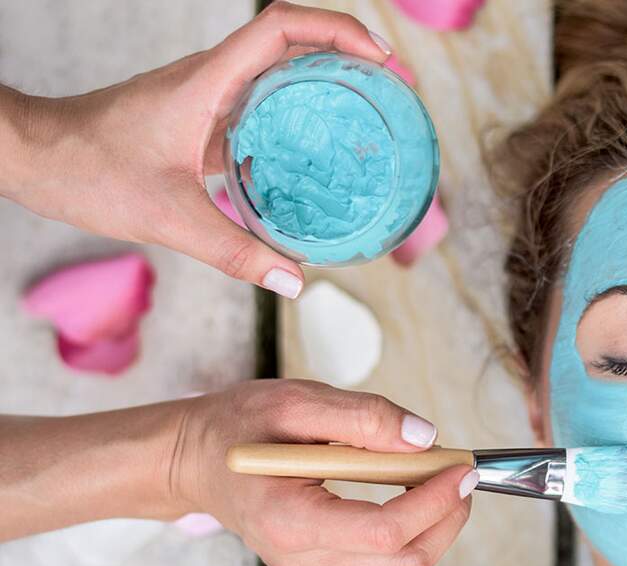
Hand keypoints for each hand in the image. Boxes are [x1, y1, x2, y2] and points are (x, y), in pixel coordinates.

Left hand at [9, 2, 390, 297]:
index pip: (282, 26)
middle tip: (393, 90)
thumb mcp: (167, 218)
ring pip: (279, 71)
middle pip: (293, 40)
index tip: (381, 60)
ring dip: (326, 82)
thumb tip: (295, 281)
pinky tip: (314, 159)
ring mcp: (206, 95)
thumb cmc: (86, 171)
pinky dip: (297, 118)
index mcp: (209, 82)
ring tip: (369, 117)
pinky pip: (261, 105)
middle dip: (350, 54)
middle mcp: (212, 78)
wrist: (32, 156)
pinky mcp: (200, 117)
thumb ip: (235, 252)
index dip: (339, 32)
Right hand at [169, 379, 476, 565]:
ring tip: (438, 474)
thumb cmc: (238, 426)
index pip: (383, 531)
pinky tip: (410, 488)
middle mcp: (302, 558)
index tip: (461, 467)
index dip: (434, 502)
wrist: (194, 461)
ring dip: (436, 522)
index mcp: (289, 519)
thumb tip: (425, 437)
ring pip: (402, 564)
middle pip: (405, 560)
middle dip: (448, 518)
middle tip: (461, 471)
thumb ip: (363, 417)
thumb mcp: (296, 402)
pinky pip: (385, 558)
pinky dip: (413, 525)